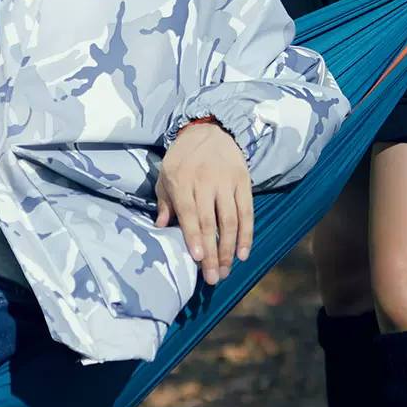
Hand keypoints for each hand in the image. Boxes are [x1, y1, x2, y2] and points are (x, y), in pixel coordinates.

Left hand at [156, 120, 253, 285]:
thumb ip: (164, 201)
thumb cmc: (184, 156)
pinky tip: (243, 253)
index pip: (189, 212)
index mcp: (182, 179)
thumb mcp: (166, 173)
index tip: (197, 258)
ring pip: (230, 220)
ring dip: (228, 249)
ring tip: (225, 270)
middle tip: (212, 278)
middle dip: (211, 253)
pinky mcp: (243, 181)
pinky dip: (247, 235)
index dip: (194, 237)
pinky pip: (247, 212)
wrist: (210, 129)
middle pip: (210, 222)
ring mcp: (226, 181)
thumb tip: (160, 228)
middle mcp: (205, 180)